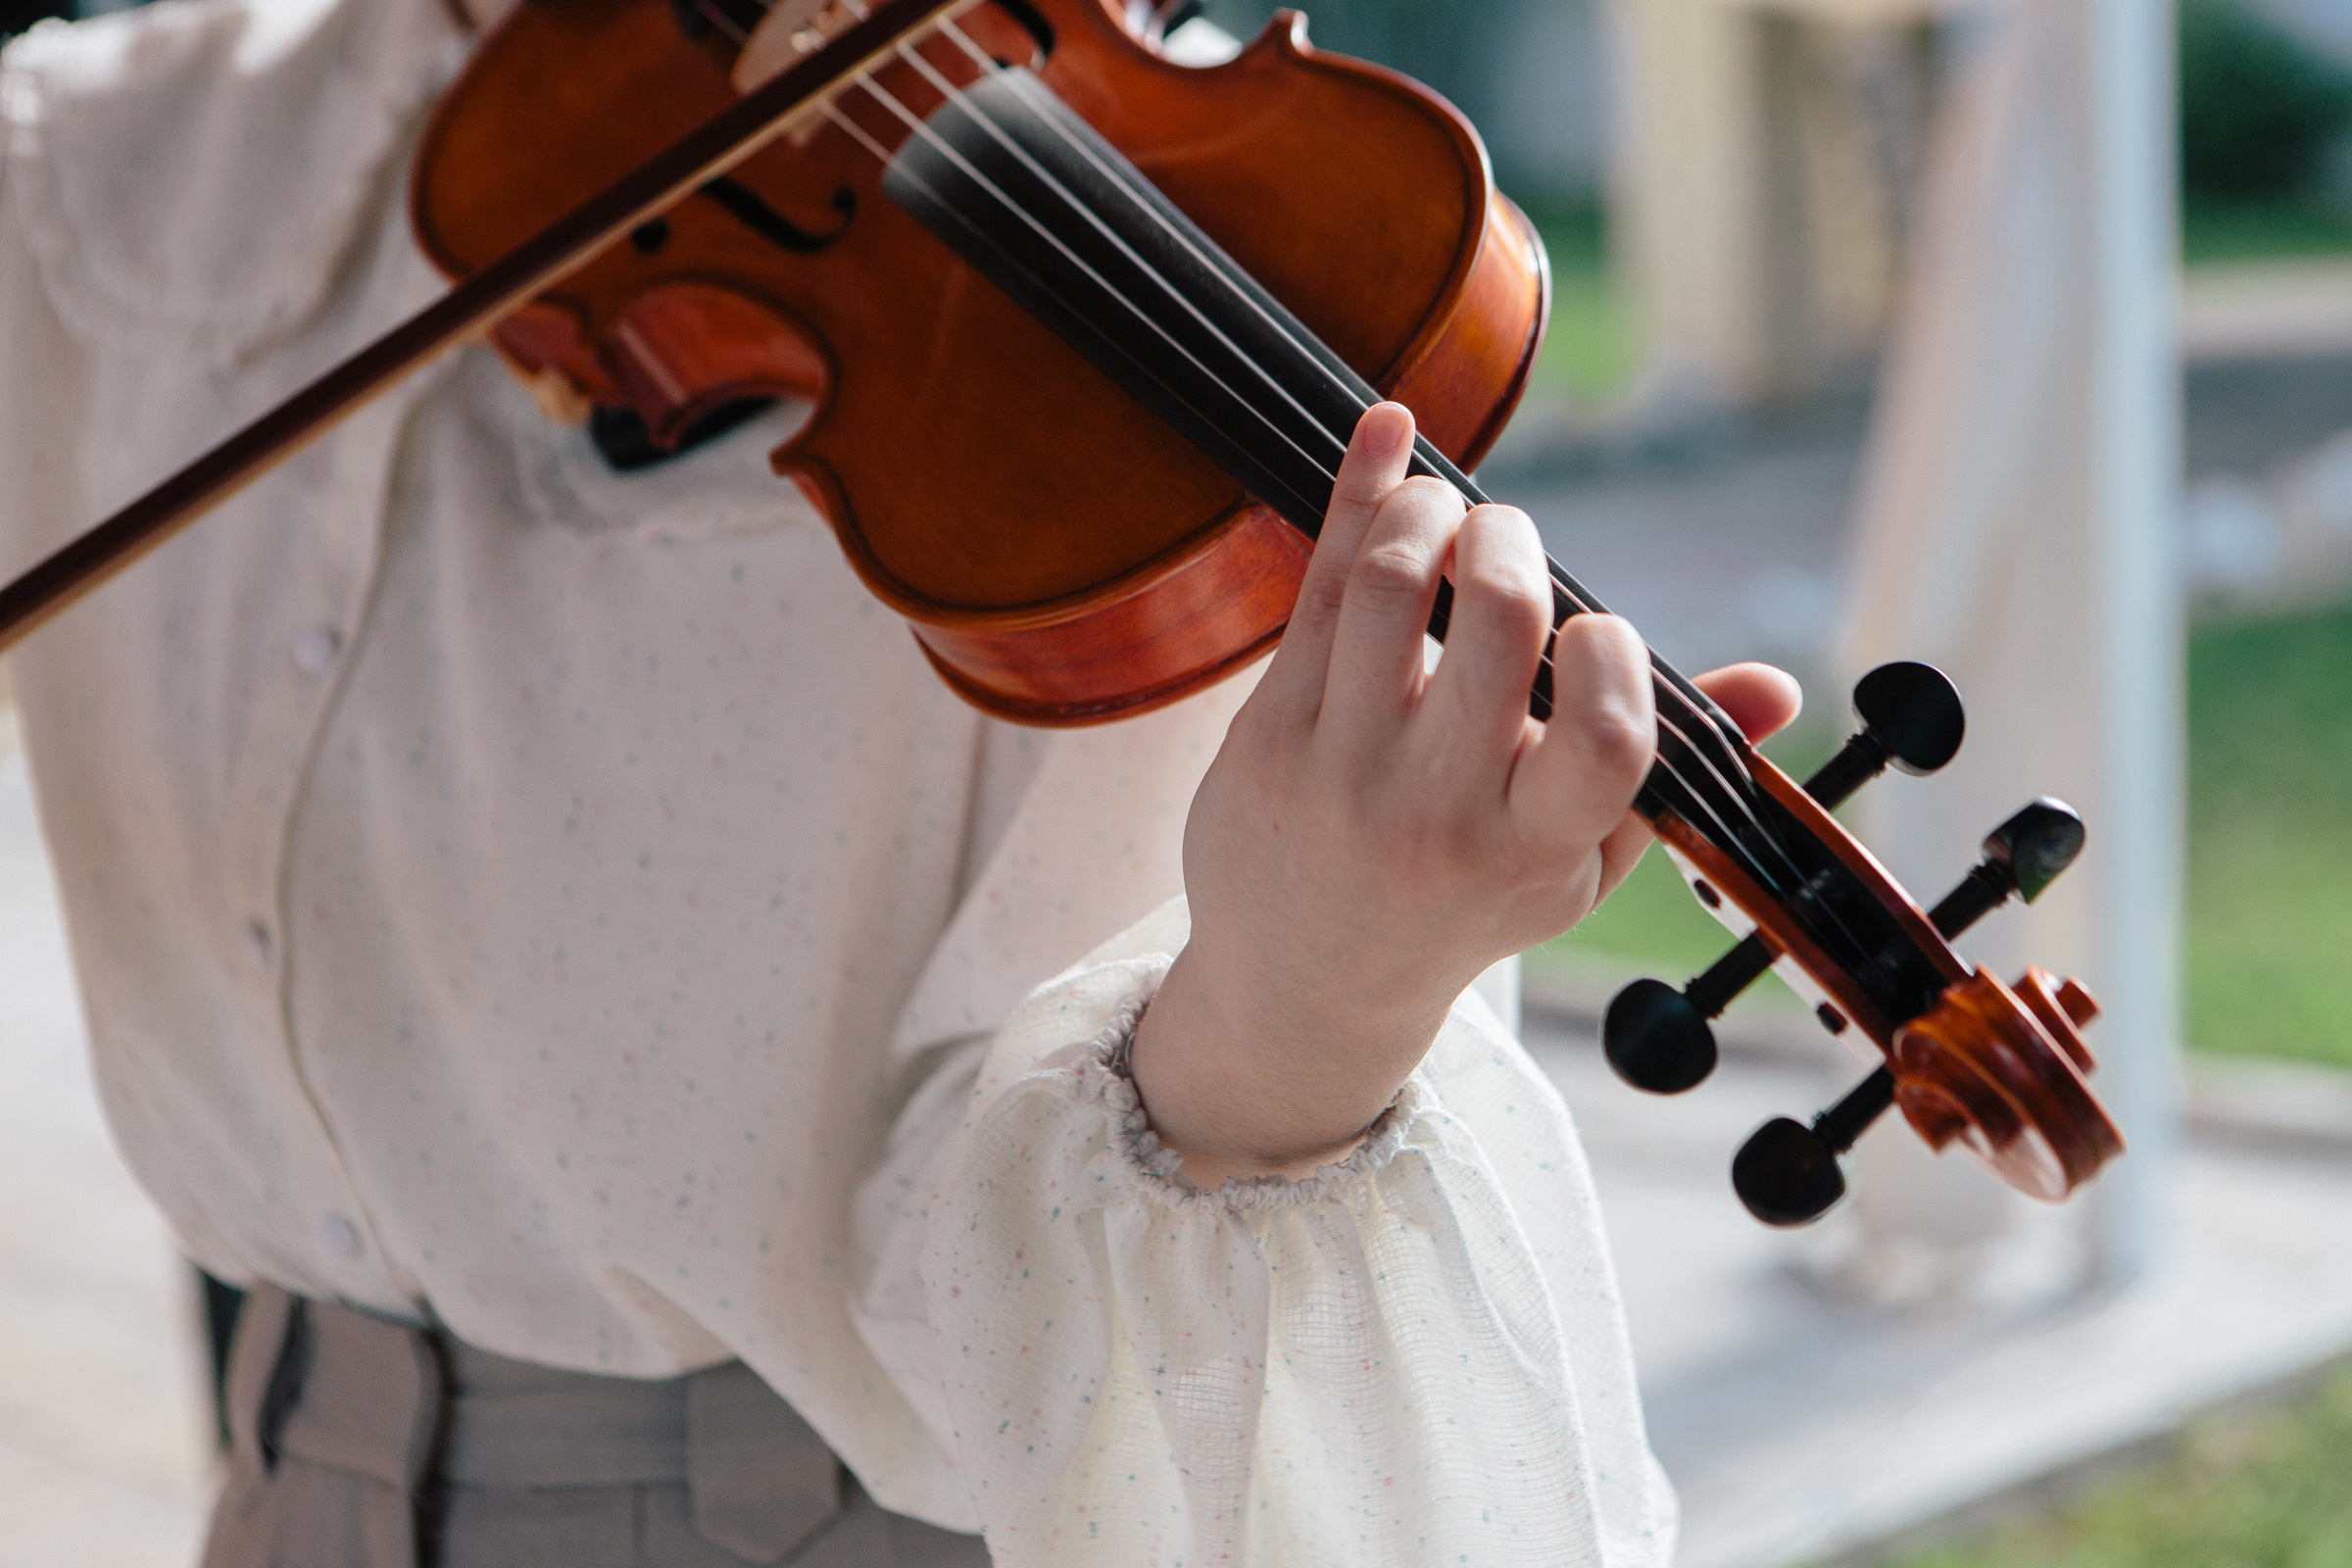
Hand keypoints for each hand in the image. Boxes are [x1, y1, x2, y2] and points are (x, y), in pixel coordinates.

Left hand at [1129, 403, 1799, 1188]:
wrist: (1304, 985)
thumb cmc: (1464, 901)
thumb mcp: (1573, 861)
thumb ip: (1667, 769)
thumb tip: (1781, 689)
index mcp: (1531, 849)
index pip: (1603, 741)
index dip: (1612, 653)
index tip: (1595, 628)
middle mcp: (1434, 813)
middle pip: (1492, 628)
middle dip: (1513, 542)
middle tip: (1508, 534)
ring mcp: (1340, 772)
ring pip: (1387, 588)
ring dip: (1429, 508)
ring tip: (1446, 510)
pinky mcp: (1268, 734)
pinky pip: (1313, 588)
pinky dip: (1358, 492)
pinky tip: (1388, 434)